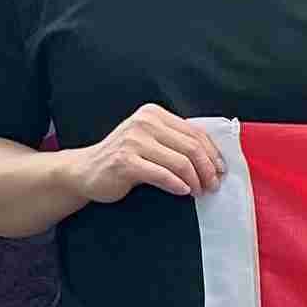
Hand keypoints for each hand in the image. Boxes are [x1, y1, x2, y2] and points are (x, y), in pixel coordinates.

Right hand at [67, 103, 219, 203]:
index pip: (195, 133)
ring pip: (180, 162)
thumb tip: (215, 160)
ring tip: (199, 191)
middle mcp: (144, 123)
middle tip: (213, 185)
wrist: (84, 171)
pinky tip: (183, 191)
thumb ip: (176, 142)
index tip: (221, 170)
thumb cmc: (124, 158)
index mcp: (154, 114)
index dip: (213, 154)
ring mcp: (133, 141)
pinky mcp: (124, 162)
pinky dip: (178, 185)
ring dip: (196, 180)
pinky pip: (162, 175)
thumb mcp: (151, 141)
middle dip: (208, 169)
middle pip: (192, 148)